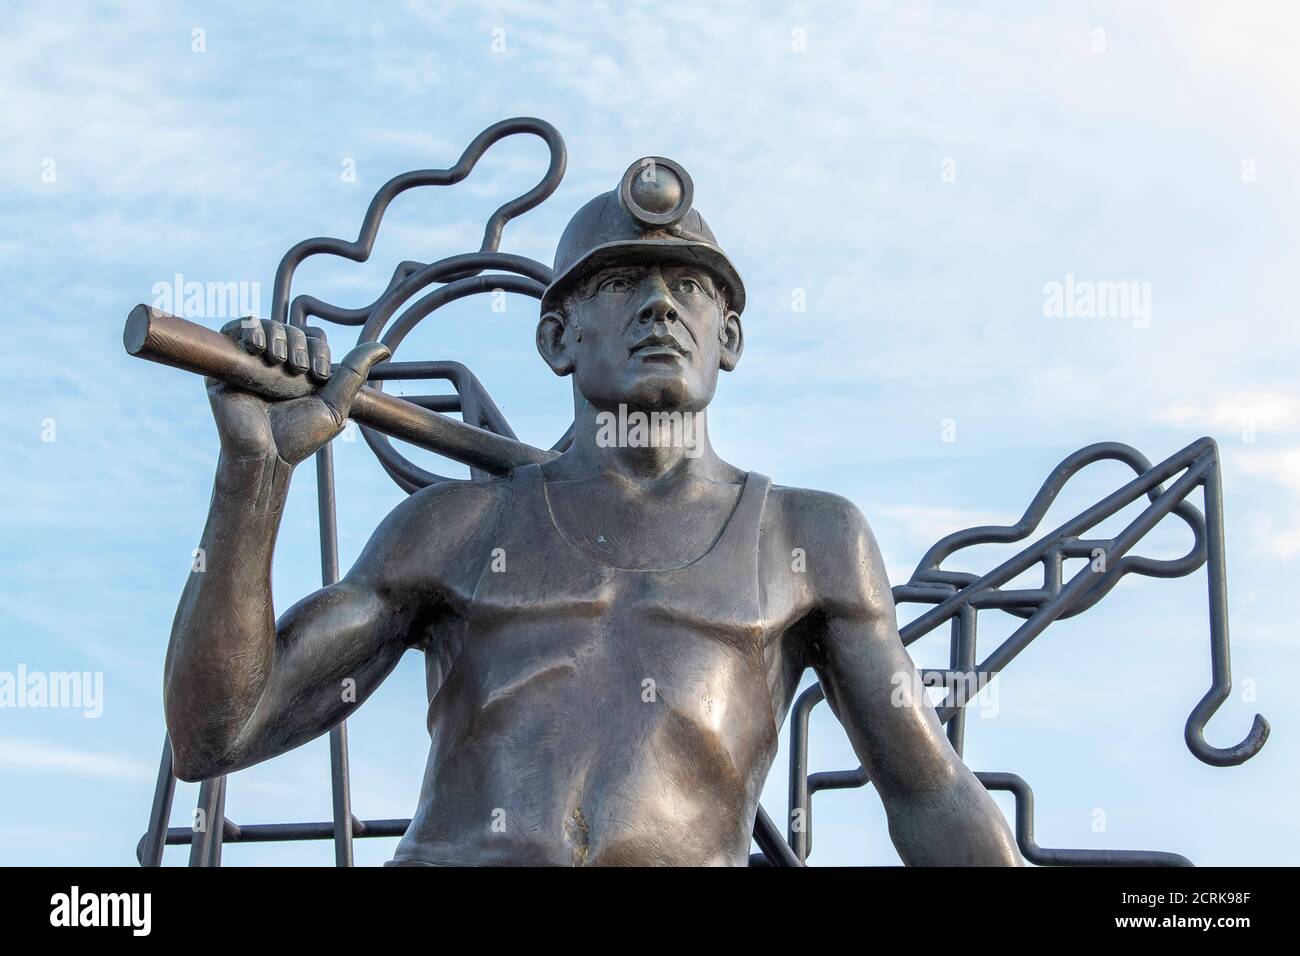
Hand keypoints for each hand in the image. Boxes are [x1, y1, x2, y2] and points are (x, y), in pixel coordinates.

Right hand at [206, 319, 389, 465]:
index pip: (311, 338)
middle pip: (289, 328)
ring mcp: (250, 362)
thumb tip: (384, 348)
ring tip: (280, 363)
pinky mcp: (226, 365)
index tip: (320, 376)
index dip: (318, 348)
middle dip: (298, 343)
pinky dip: (248, 328)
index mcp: (299, 369)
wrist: (267, 456)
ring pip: (265, 325)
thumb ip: (355, 373)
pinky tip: (259, 347)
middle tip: (298, 371)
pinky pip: (234, 330)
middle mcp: (274, 362)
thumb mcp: (336, 403)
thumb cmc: (300, 437)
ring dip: (278, 336)